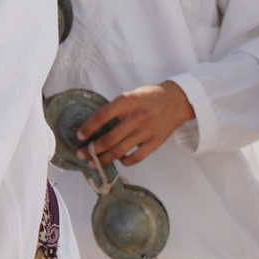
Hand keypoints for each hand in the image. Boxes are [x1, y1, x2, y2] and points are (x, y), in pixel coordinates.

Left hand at [76, 81, 194, 165]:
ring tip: (94, 162)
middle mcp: (137, 117)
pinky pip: (136, 157)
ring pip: (120, 151)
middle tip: (82, 154)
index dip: (88, 128)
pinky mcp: (156, 142)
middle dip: (91, 150)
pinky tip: (119, 160)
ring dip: (103, 159)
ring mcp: (147, 131)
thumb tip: (96, 127)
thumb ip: (116, 109)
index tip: (80, 136)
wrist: (178, 100)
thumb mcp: (131, 95)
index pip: (101, 116)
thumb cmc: (151, 97)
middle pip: (109, 139)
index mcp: (128, 102)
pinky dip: (124, 161)